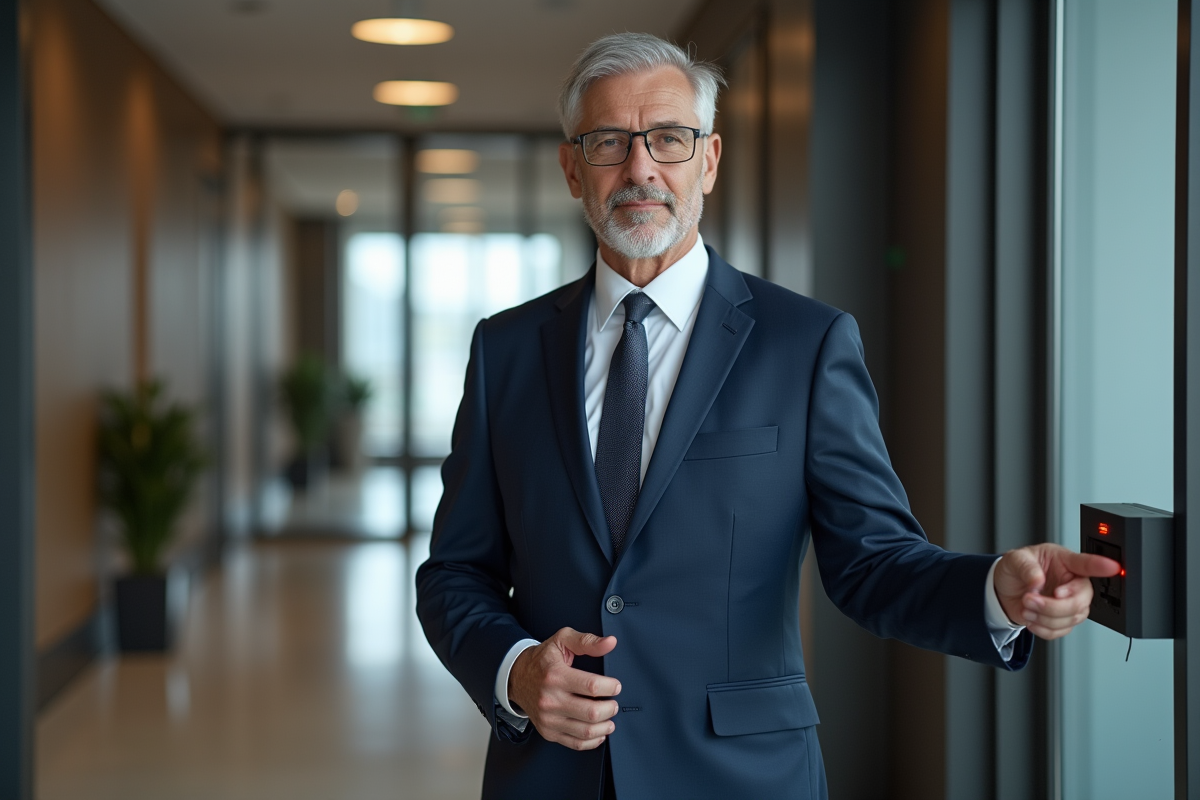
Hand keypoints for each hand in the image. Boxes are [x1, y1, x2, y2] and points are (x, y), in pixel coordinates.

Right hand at [508, 627, 620, 750]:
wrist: (517, 678)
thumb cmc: (542, 659)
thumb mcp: (562, 640)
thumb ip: (587, 641)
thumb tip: (610, 642)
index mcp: (555, 676)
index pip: (591, 686)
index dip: (610, 687)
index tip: (615, 686)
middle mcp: (550, 699)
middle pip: (591, 712)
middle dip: (610, 708)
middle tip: (613, 703)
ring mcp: (548, 719)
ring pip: (586, 731)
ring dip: (605, 726)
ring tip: (609, 718)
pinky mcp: (548, 732)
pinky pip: (576, 743)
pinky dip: (593, 741)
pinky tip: (599, 732)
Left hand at [994, 543, 1120, 639]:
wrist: (1004, 590)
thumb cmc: (1015, 570)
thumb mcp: (1015, 559)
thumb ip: (1026, 567)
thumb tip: (1037, 580)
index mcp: (1065, 562)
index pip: (1087, 563)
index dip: (1100, 566)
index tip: (1112, 567)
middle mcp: (1072, 583)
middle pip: (1082, 600)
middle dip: (1055, 605)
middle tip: (1030, 599)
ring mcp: (1069, 603)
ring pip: (1072, 618)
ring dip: (1045, 617)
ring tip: (1026, 606)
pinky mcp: (1062, 620)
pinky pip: (1061, 631)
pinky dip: (1043, 628)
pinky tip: (1031, 618)